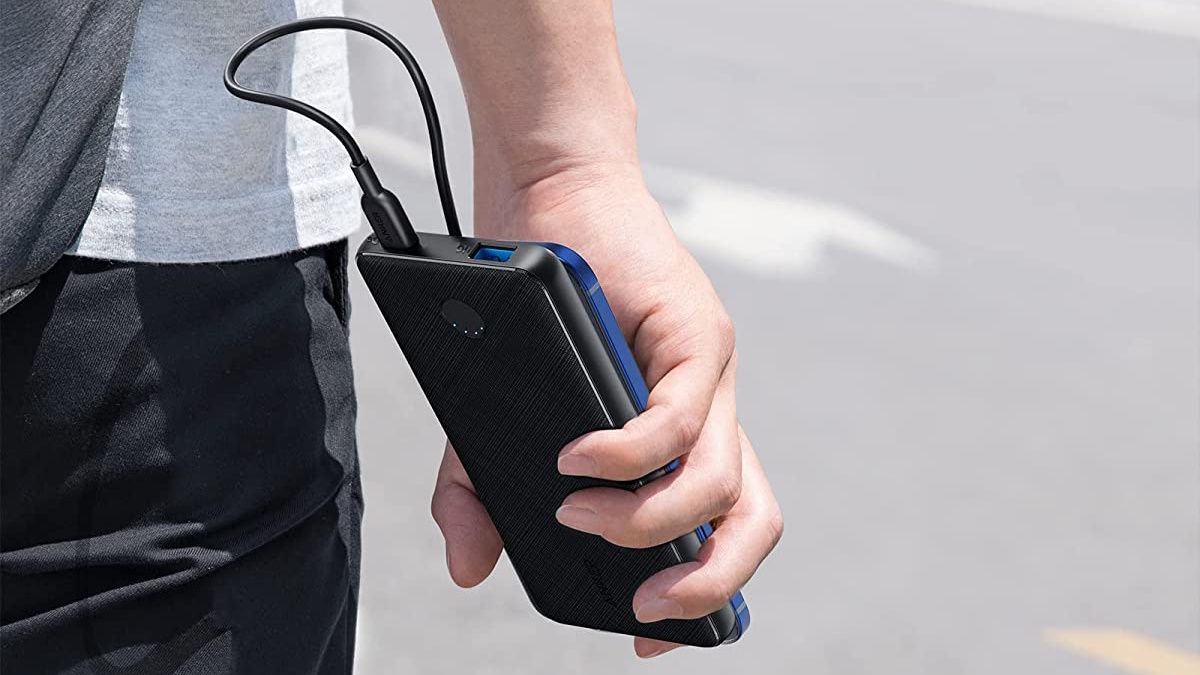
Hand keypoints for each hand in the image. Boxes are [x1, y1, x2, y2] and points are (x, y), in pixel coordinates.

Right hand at [430, 163, 783, 656]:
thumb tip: (469, 567)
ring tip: (576, 512)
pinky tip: (578, 460)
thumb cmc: (536, 304)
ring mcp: (707, 376)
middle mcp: (706, 414)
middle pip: (752, 519)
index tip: (650, 635)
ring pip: (719, 481)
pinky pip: (677, 416)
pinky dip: (627, 454)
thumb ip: (483, 491)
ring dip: (646, 520)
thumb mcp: (498, 417)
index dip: (707, 594)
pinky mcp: (694, 331)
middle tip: (646, 612)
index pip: (719, 531)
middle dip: (709, 585)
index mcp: (676, 440)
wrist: (549, 197)